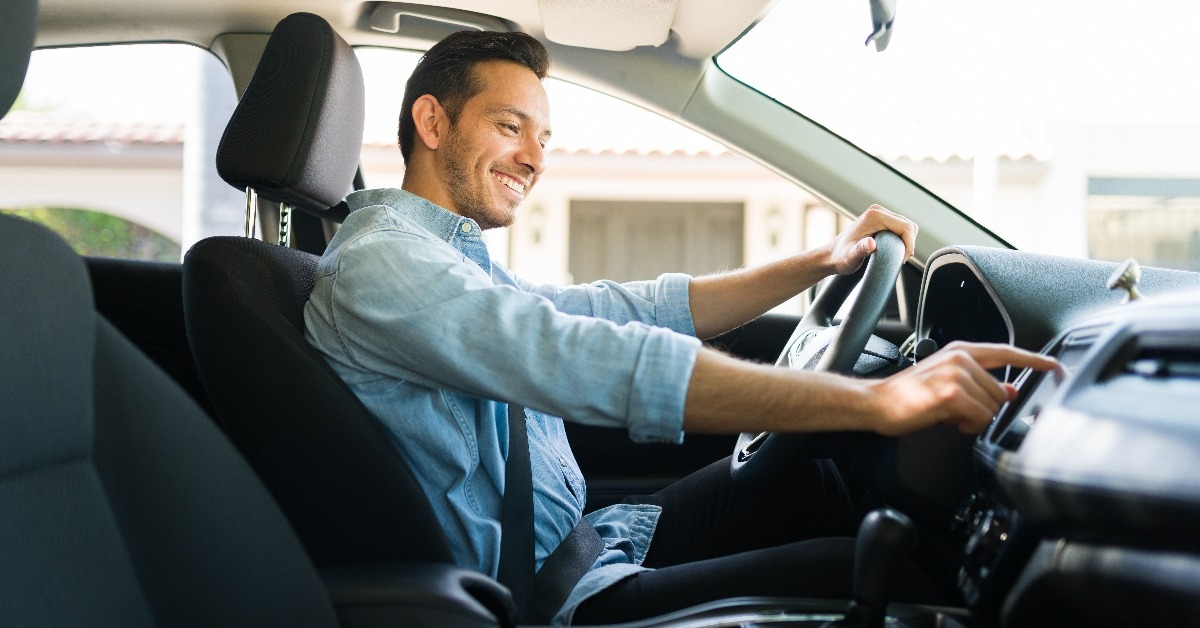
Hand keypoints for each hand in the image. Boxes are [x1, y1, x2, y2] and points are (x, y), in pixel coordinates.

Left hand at [827, 204, 917, 274]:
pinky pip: (900, 228)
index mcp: (875, 215)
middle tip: (899, 260)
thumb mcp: (851, 257)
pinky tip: (893, 251)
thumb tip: (870, 244)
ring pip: (906, 227)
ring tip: (896, 257)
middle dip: (909, 244)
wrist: (832, 255)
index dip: (909, 245)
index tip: (901, 260)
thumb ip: (860, 250)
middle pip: (909, 225)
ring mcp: (880, 213)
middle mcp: (878, 210)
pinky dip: (902, 240)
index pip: (906, 227)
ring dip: (906, 242)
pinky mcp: (881, 219)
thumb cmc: (840, 258)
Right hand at [866, 341, 1057, 436]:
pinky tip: (948, 421)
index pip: (1007, 352)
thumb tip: (1008, 390)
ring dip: (975, 420)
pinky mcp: (952, 395)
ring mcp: (957, 376)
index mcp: (961, 352)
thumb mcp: (947, 382)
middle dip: (985, 409)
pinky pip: (979, 419)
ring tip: (950, 416)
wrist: (877, 403)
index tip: (1055, 366)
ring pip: (992, 408)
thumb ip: (979, 383)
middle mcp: (961, 359)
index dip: (1034, 360)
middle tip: (958, 413)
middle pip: (1001, 392)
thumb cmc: (907, 395)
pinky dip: (967, 427)